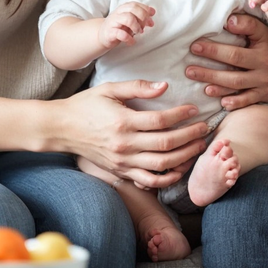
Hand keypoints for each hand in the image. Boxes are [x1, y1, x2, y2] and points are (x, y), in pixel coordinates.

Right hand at [54, 79, 207, 188]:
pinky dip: (167, 178)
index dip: (181, 115)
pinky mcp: (120, 172)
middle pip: (166, 144)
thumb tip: (164, 86)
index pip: (160, 120)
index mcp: (123, 121)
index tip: (193, 110)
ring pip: (162, 165)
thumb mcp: (109, 89)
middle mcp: (124, 145)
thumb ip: (138, 87)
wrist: (61, 128)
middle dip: (190, 136)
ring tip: (199, 146)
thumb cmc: (86, 105)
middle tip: (205, 129)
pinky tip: (180, 169)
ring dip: (185, 157)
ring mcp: (123, 161)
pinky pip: (149, 181)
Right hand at [99, 1, 153, 49]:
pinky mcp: (110, 33)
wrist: (102, 35)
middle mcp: (118, 13)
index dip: (145, 11)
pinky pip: (121, 34)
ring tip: (138, 32)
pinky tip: (132, 41)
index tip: (150, 19)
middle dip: (142, 17)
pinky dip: (129, 38)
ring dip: (136, 26)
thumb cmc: (118, 26)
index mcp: (124, 8)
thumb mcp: (130, 19)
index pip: (136, 4)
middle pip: (133, 8)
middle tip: (144, 26)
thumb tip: (152, 12)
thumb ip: (141, 15)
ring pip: (128, 18)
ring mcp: (114, 22)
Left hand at [186, 13, 267, 109]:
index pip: (242, 38)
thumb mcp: (265, 35)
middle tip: (190, 58)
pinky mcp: (263, 96)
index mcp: (263, 46)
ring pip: (236, 82)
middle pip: (234, 60)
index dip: (220, 41)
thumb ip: (248, 25)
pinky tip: (219, 101)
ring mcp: (264, 82)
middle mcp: (264, 64)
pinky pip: (247, 101)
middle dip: (211, 58)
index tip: (197, 43)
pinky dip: (233, 102)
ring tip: (195, 76)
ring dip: (214, 80)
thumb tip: (227, 20)